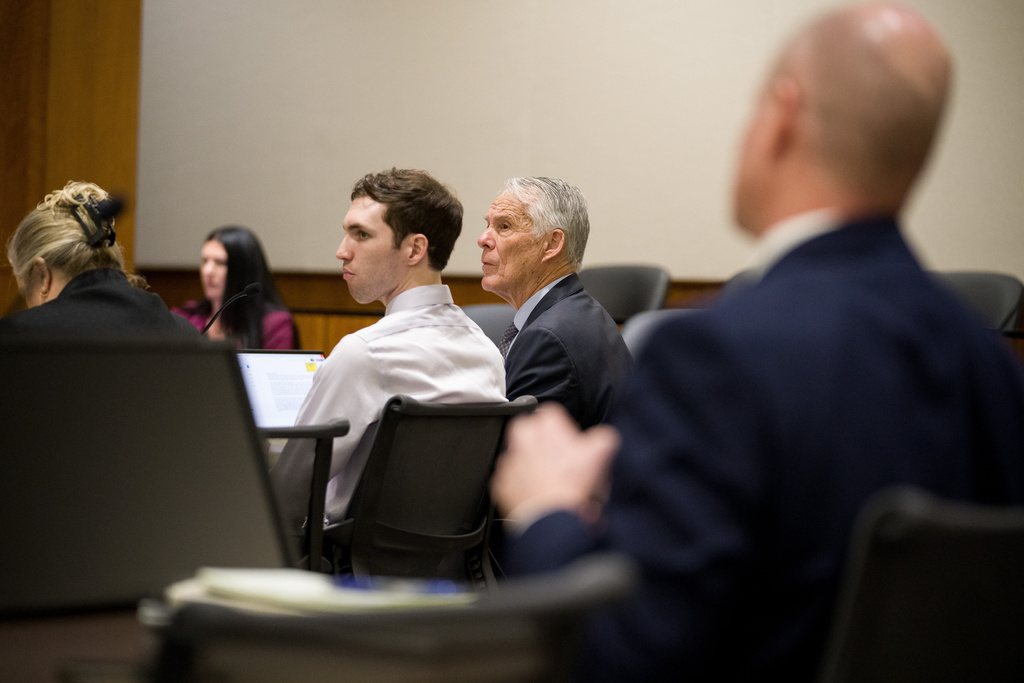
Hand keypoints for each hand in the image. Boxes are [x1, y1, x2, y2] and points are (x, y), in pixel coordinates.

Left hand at [491, 402, 620, 528]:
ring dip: (528, 461)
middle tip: (553, 453)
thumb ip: (604, 438)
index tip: (568, 439)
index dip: (562, 426)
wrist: (551, 517)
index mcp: (546, 426)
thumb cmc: (572, 484)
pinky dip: (520, 484)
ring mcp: (510, 460)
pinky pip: (509, 478)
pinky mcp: (501, 482)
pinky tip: (535, 492)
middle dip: (538, 438)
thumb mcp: (600, 454)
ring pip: (516, 453)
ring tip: (546, 477)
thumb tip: (604, 438)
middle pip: (527, 427)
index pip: (551, 412)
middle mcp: (524, 438)